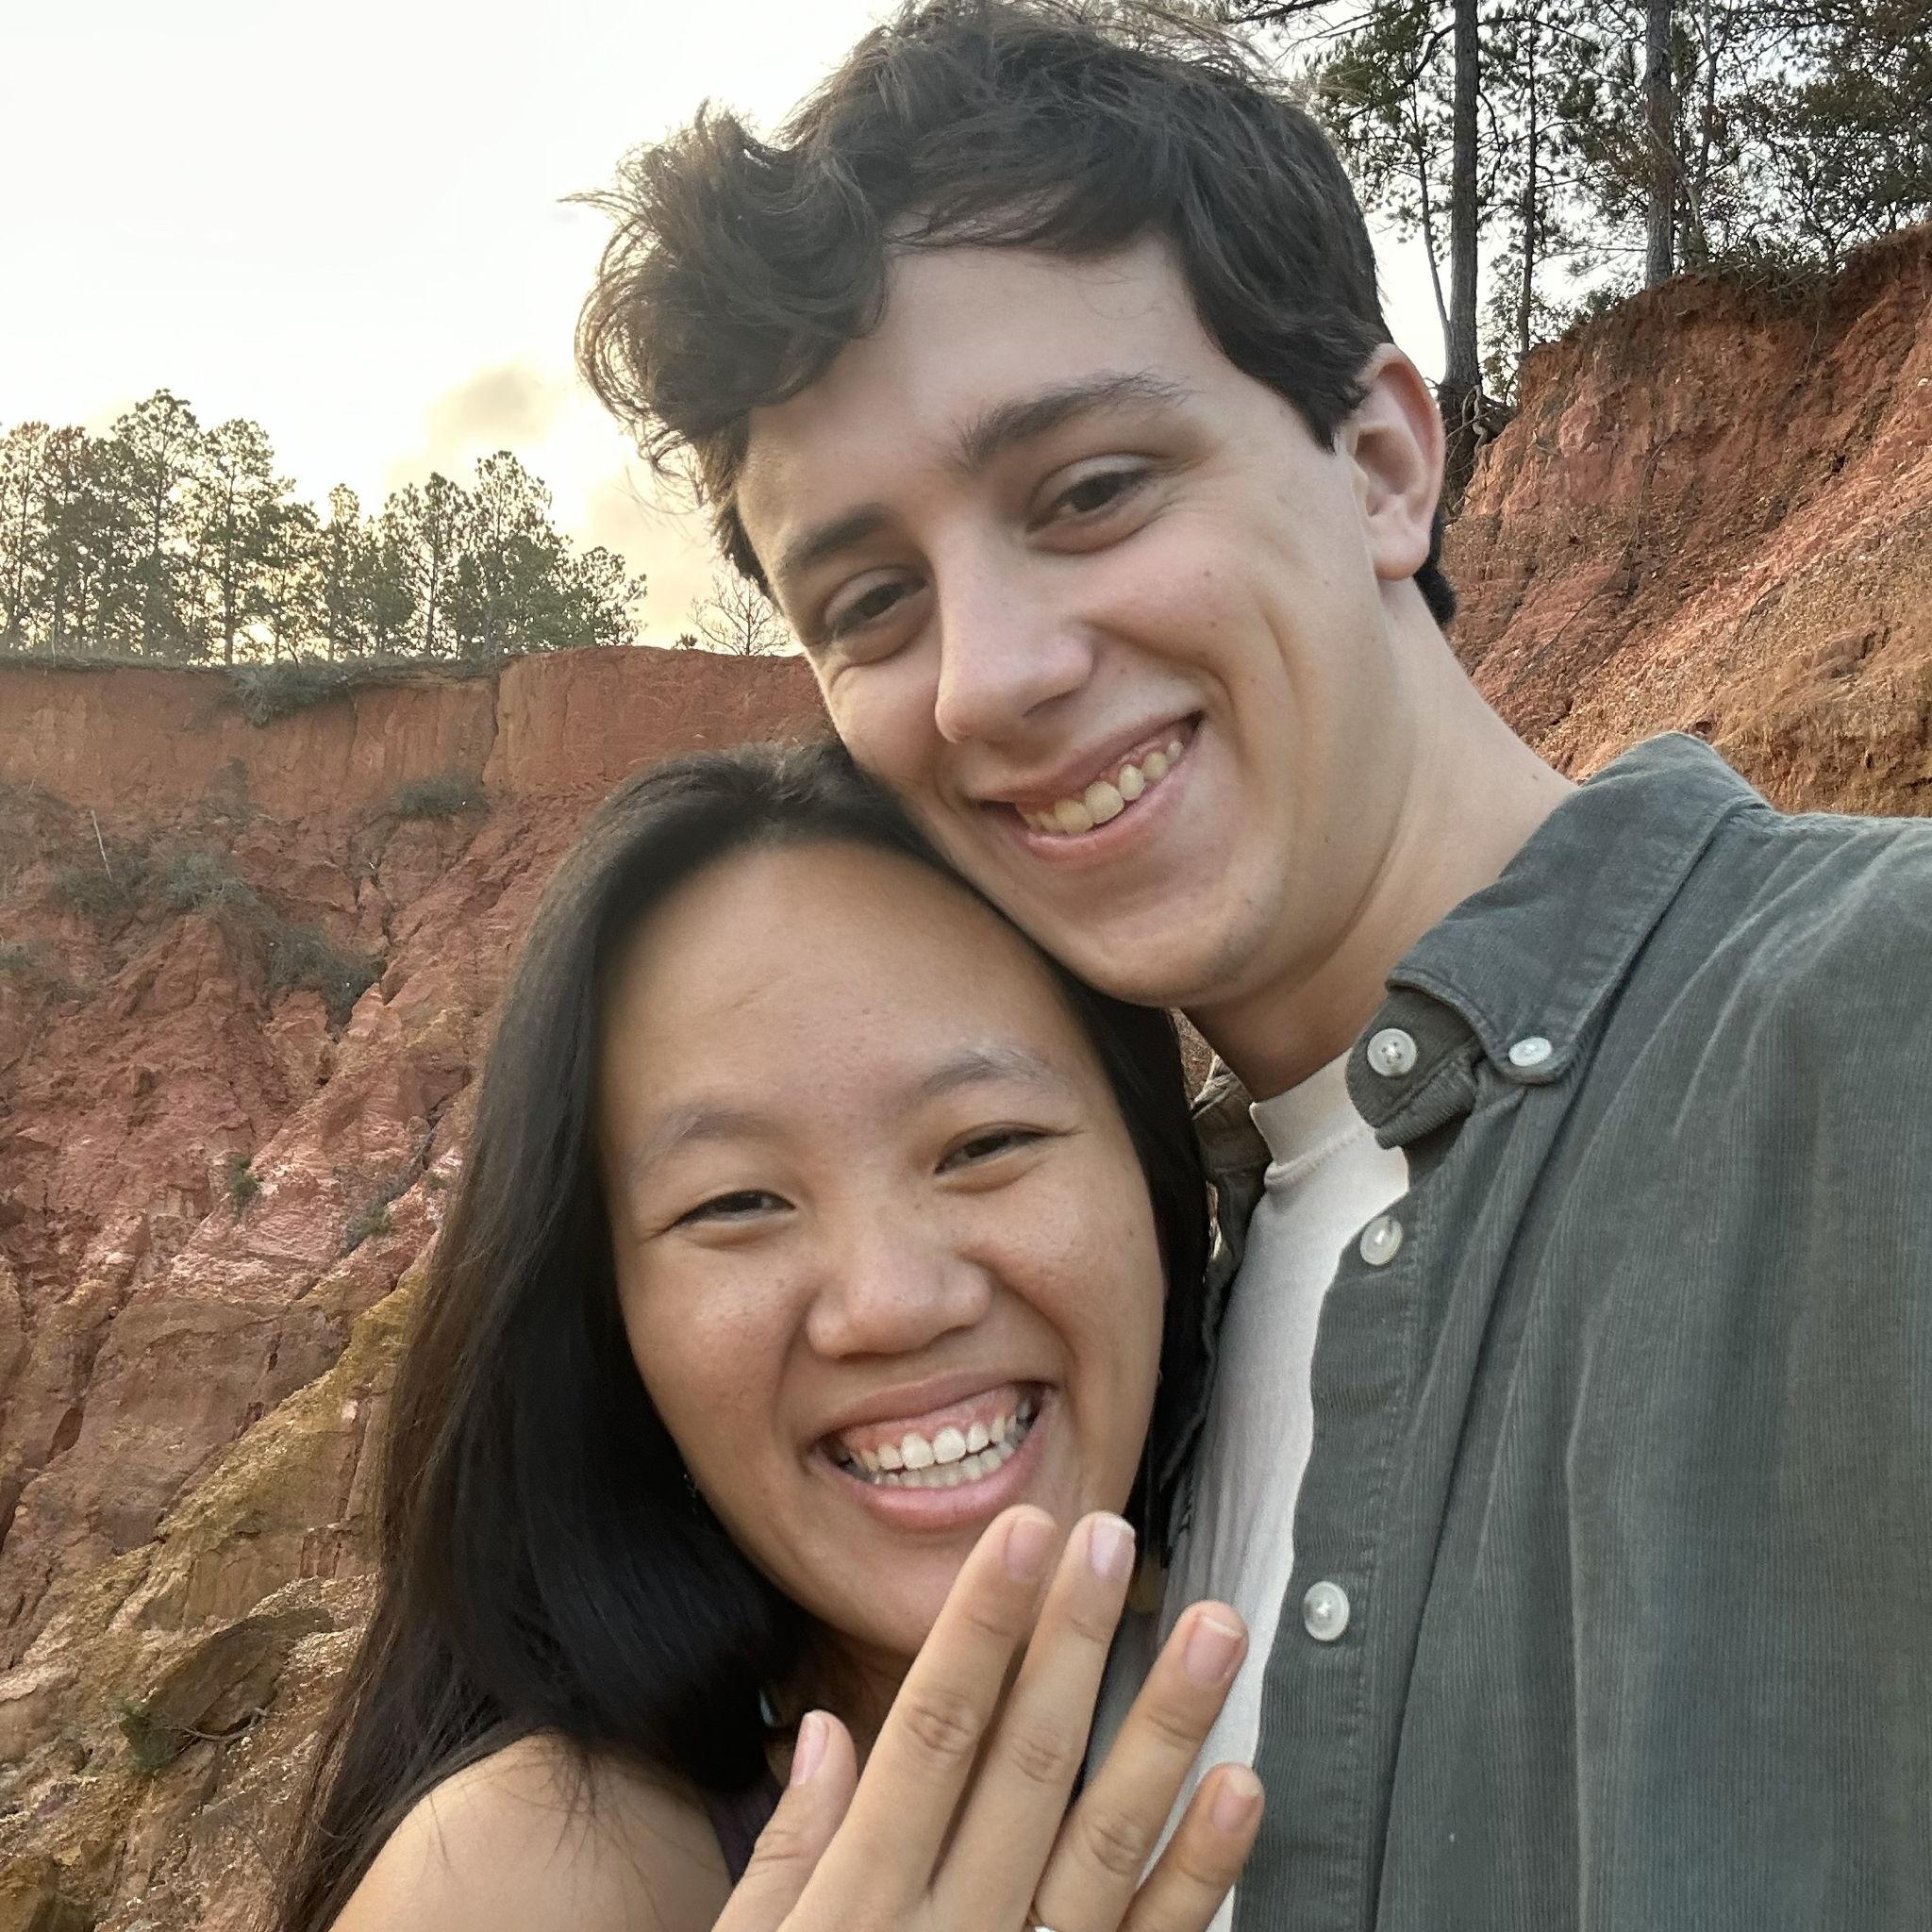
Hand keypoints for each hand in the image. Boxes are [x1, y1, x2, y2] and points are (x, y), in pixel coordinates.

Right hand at [717, 1505, 1259, 1931]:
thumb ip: (786, 1857)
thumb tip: (824, 1733)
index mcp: (859, 1908)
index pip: (929, 1733)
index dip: (979, 1627)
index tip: (1019, 1536)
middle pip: (1024, 1763)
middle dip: (1070, 1641)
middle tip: (1111, 1536)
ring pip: (1106, 1840)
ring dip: (1164, 1728)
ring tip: (1213, 1628)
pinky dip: (1200, 1874)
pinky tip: (1241, 1790)